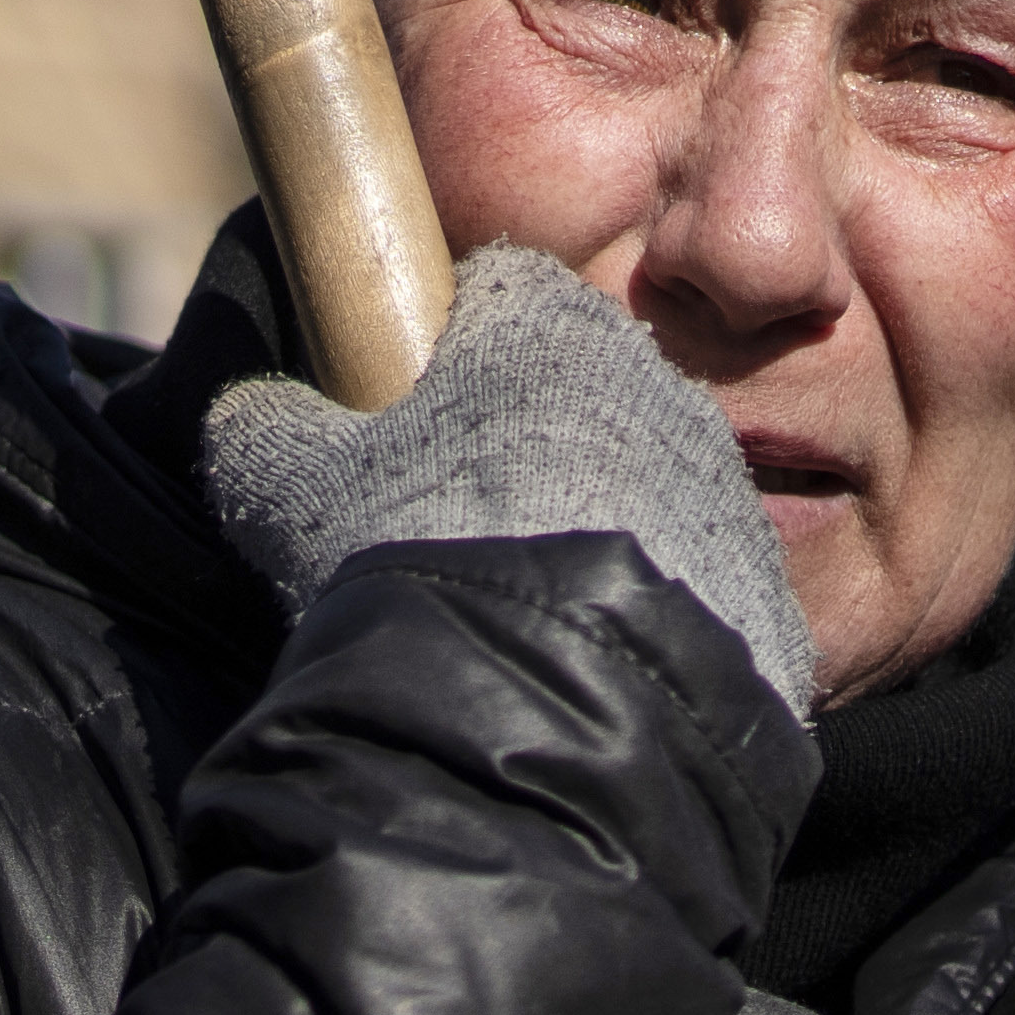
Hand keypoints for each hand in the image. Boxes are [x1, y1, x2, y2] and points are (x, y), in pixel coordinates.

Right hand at [203, 240, 822, 748]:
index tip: (411, 422)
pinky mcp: (763, 595)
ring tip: (522, 614)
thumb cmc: (410, 567)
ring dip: (590, 531)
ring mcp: (722, 493)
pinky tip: (588, 667)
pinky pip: (693, 585)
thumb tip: (251, 408)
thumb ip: (266, 424)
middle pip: (578, 396)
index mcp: (548, 328)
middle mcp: (657, 388)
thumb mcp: (290, 487)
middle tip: (458, 531)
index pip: (500, 294)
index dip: (447, 354)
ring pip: (643, 490)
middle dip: (522, 449)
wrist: (545, 720)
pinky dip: (645, 613)